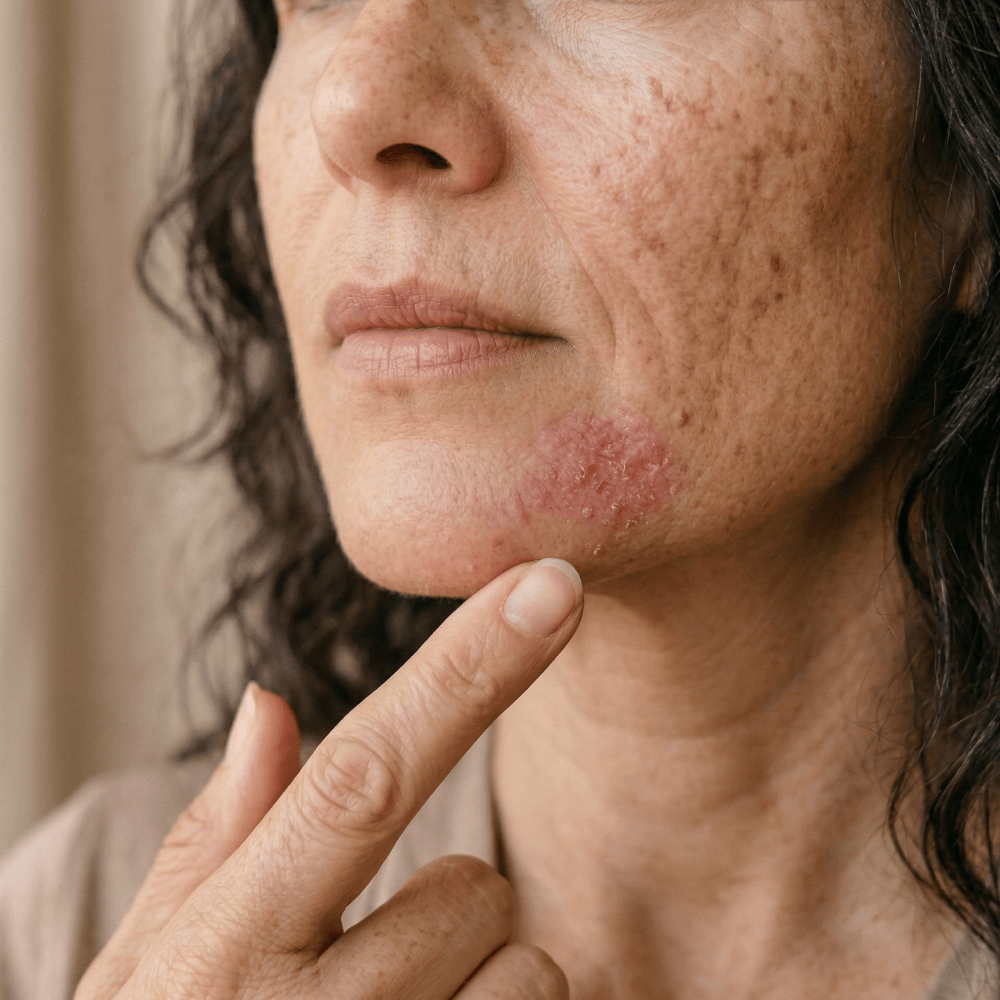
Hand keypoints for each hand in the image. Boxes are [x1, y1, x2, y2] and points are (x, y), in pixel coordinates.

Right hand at [76, 558, 582, 999]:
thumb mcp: (144, 981)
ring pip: (532, 970)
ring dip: (484, 988)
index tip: (550, 583)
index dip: (466, 668)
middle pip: (478, 887)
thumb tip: (273, 699)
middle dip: (445, 916)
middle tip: (365, 979)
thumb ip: (215, 838)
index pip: (367, 773)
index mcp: (227, 949)